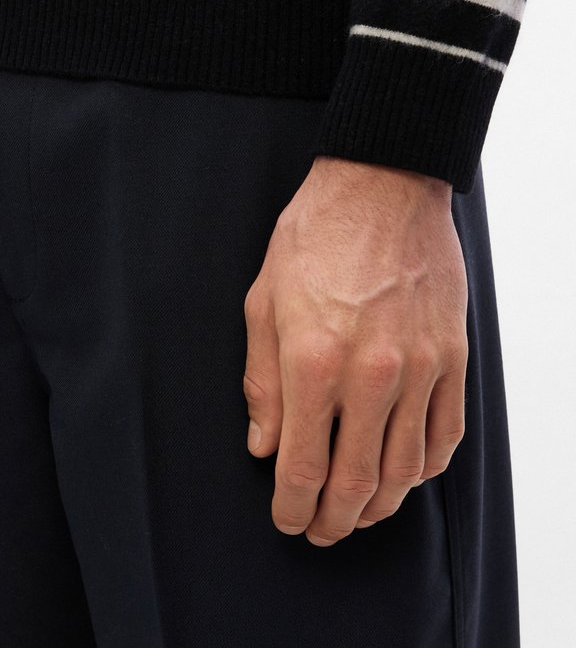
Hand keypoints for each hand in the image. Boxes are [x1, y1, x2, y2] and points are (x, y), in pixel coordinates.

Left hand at [243, 154, 467, 545]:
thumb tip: (263, 447)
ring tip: (359, 513)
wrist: (382, 185)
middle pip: (358, 481)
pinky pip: (447, 434)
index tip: (287, 520)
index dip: (293, 507)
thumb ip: (261, 382)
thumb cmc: (315, 235)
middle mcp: (372, 373)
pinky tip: (406, 474)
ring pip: (407, 469)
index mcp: (314, 360)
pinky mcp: (453, 355)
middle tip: (321, 530)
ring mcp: (420, 367)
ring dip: (381, 505)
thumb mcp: (263, 301)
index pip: (303, 465)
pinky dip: (426, 468)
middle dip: (335, 520)